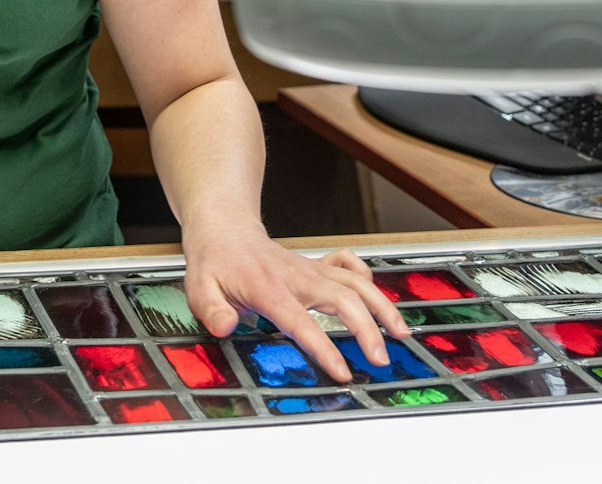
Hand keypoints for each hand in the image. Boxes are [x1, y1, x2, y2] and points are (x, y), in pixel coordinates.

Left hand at [181, 225, 410, 383]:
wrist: (225, 229)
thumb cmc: (214, 262)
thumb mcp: (199, 287)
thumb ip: (212, 309)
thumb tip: (224, 327)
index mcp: (270, 289)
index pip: (302, 323)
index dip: (324, 348)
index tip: (343, 372)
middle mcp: (298, 277)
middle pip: (343, 300)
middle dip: (367, 330)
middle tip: (380, 359)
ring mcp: (311, 269)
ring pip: (356, 283)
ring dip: (381, 306)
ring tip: (401, 333)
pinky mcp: (318, 264)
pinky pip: (350, 266)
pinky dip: (368, 279)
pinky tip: (377, 298)